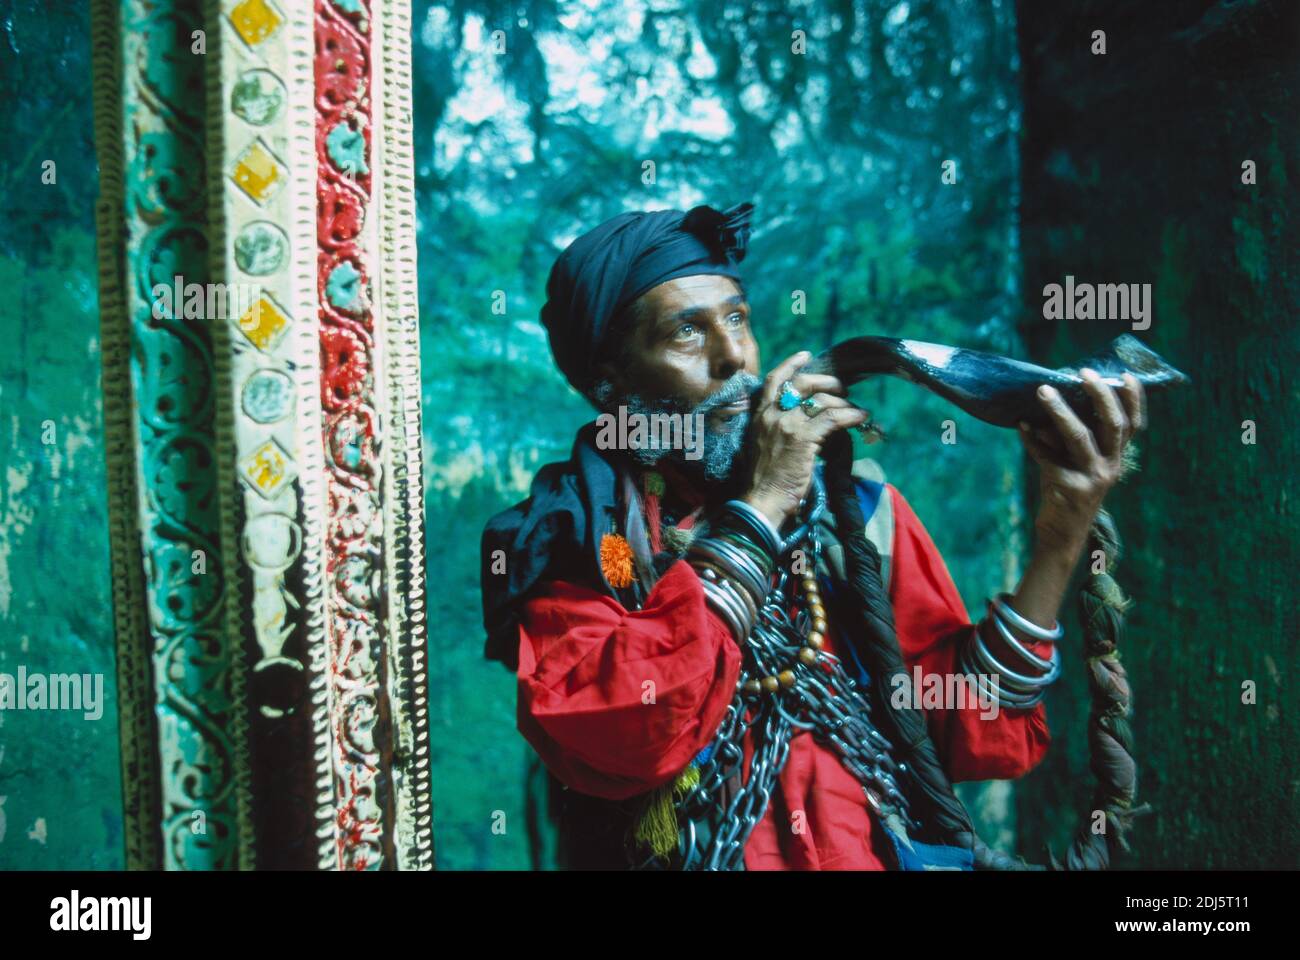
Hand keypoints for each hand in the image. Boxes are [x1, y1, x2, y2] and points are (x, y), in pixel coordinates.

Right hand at [742, 351, 869, 528]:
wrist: (760, 501)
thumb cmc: (763, 481)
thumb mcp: (763, 446)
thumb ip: (777, 429)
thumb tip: (804, 421)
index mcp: (759, 416)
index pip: (774, 380)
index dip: (791, 364)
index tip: (806, 355)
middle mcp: (771, 415)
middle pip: (802, 383)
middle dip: (825, 381)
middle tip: (841, 386)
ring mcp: (787, 425)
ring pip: (821, 400)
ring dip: (843, 402)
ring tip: (855, 407)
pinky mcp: (803, 438)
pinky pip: (833, 418)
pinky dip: (851, 415)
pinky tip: (862, 417)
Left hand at [1019, 369, 1145, 553]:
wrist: (1061, 534)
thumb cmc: (1068, 489)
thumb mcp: (1078, 463)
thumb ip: (1073, 437)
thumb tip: (1054, 400)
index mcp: (1116, 458)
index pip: (1132, 425)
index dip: (1133, 399)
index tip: (1127, 375)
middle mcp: (1109, 467)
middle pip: (1113, 424)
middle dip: (1100, 395)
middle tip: (1083, 373)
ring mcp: (1090, 478)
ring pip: (1079, 437)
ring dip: (1060, 411)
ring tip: (1043, 390)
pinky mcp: (1066, 487)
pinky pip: (1046, 456)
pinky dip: (1031, 440)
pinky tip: (1020, 426)